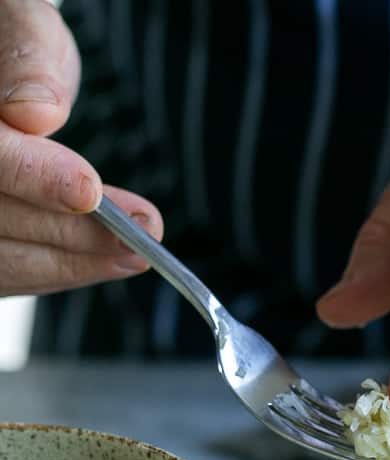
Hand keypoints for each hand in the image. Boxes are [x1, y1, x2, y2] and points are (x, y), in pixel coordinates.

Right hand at [0, 0, 162, 297]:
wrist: (1, 71)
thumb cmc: (12, 46)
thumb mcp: (21, 24)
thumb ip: (27, 60)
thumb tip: (36, 112)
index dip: (32, 177)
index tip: (88, 191)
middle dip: (72, 233)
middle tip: (141, 232)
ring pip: (3, 259)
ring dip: (75, 263)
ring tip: (135, 253)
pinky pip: (11, 271)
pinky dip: (62, 270)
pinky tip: (106, 261)